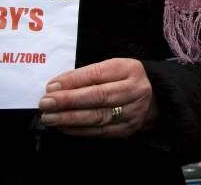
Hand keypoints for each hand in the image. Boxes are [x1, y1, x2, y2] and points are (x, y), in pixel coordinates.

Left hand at [39, 58, 157, 137]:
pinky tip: (63, 126)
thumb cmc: (125, 80)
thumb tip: (56, 86)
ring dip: (69, 118)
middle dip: (68, 101)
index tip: (51, 86)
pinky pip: (99, 132)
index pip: (98, 74)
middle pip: (99, 96)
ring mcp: (133, 112)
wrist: (154, 99)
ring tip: (49, 117)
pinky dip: (78, 130)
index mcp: (130, 69)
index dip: (73, 81)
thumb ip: (88, 75)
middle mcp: (135, 90)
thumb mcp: (113, 68)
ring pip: (98, 117)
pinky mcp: (127, 130)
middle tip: (46, 103)